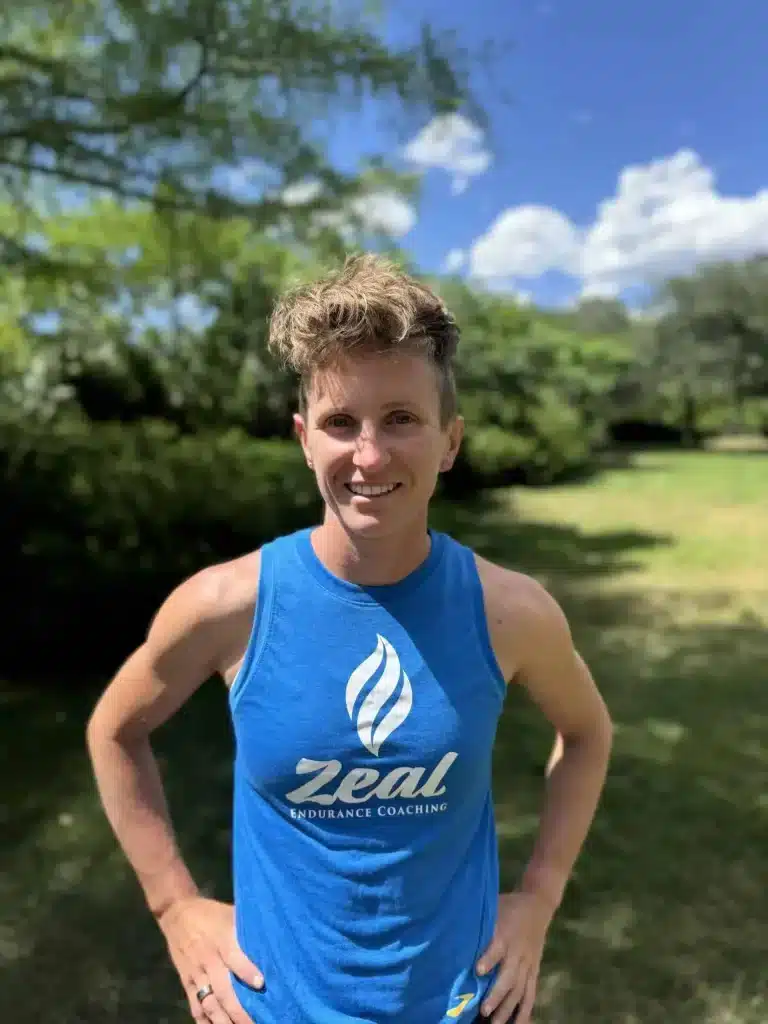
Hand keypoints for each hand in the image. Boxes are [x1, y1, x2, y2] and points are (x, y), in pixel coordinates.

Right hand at [158, 897, 262, 1023]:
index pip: (234, 957)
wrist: (176, 913)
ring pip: (208, 1003)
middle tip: (253, 1023)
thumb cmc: (210, 913)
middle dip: (238, 1010)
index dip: (247, 971)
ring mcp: (196, 974)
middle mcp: (208, 960)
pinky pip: (194, 1005)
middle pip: (223, 989)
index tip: (261, 985)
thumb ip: (246, 930)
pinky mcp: (186, 982)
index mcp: (221, 940)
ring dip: (222, 1021)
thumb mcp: (230, 913)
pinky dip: (204, 1020)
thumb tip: (272, 938)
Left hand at [475, 890, 554, 1022]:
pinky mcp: (534, 971)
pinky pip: (531, 993)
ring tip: (495, 1023)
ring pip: (519, 989)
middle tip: (484, 1010)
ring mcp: (528, 964)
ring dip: (508, 1008)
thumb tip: (454, 930)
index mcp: (506, 934)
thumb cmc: (509, 906)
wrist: (538, 906)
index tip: (478, 970)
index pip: (497, 948)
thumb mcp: (494, 907)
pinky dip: (525, 1010)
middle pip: (509, 976)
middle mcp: (518, 952)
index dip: (489, 959)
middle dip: (497, 994)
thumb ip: (480, 922)